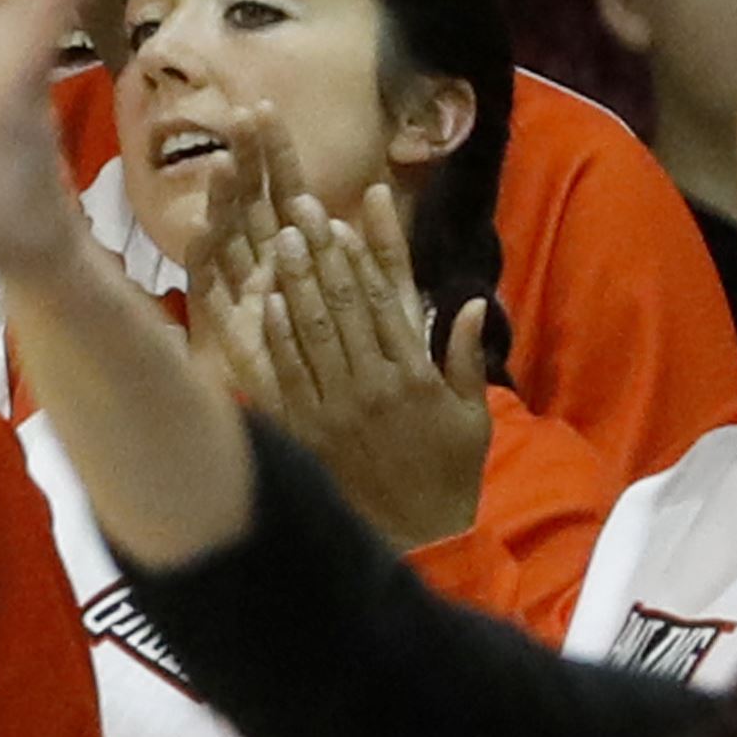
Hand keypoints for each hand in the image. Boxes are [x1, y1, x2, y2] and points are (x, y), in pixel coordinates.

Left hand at [189, 113, 491, 551]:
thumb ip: (462, 357)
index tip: (363, 203)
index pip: (394, 296)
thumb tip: (468, 301)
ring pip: (313, 327)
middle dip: (324, 248)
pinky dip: (276, 329)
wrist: (415, 536)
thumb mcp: (471, 416)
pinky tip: (265, 293)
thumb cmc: (446, 472)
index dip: (376, 246)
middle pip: (346, 301)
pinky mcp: (305, 424)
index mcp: (417, 376)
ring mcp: (336, 403)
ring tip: (281, 230)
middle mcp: (376, 383)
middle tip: (304, 201)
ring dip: (296, 277)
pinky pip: (287, 368)